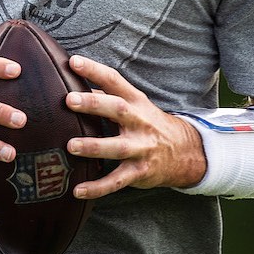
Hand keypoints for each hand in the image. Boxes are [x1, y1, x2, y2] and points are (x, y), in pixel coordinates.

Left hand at [65, 55, 205, 198]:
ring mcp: (140, 148)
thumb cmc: (147, 122)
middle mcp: (139, 122)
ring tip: (71, 146)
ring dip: (94, 147)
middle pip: (118, 109)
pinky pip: (117, 182)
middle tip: (69, 100)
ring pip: (117, 147)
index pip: (114, 80)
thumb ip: (107, 95)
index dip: (94, 70)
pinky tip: (77, 191)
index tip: (73, 62)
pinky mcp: (139, 172)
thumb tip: (72, 84)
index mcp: (135, 101)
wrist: (184, 151)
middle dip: (94, 104)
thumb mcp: (135, 104)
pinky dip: (98, 187)